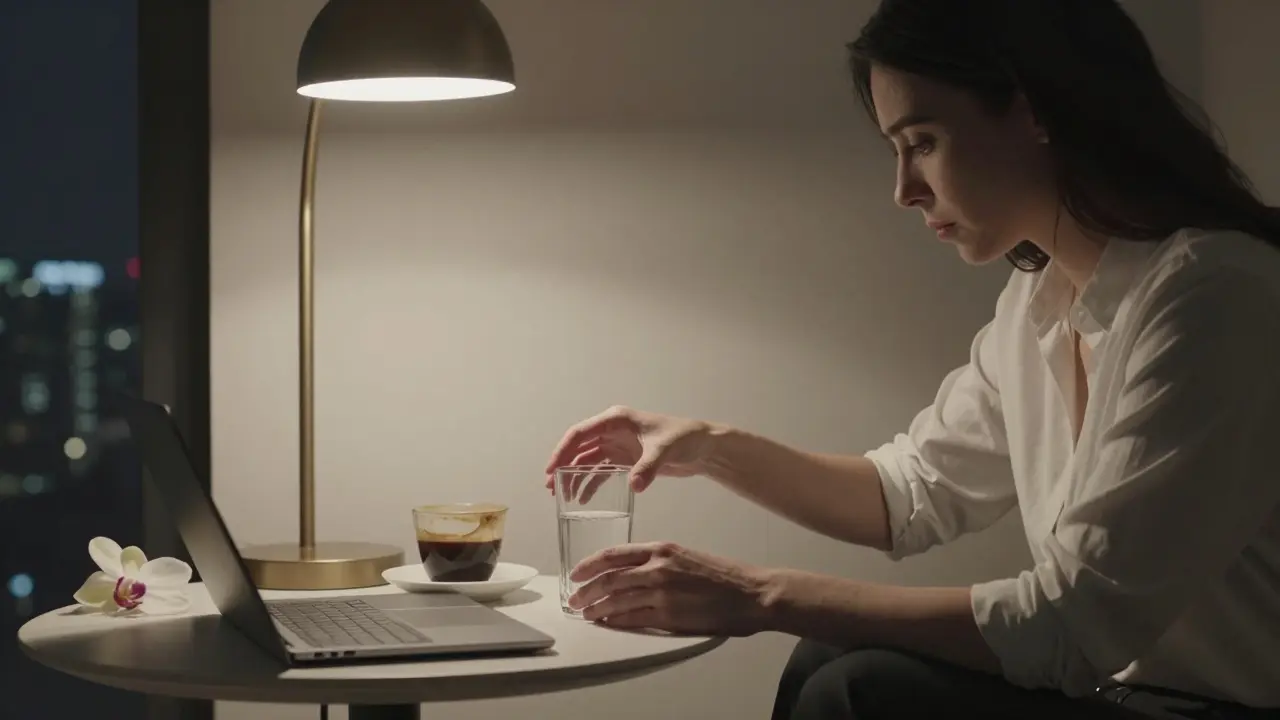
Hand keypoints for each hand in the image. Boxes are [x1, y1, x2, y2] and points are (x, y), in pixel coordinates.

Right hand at [544, 406, 718, 493]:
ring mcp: (618, 445)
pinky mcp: (625, 459)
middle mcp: (612, 431)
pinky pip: (601, 471)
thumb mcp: (664, 450)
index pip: (580, 433)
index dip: (562, 450)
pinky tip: (583, 499)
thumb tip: (635, 485)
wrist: (702, 446)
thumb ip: (648, 467)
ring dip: (574, 477)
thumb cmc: (684, 438)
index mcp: (616, 420)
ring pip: (587, 461)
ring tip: (563, 497)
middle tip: (551, 488)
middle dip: (563, 466)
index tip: (551, 469)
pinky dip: (591, 483)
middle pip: (579, 448)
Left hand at [564, 541, 773, 636]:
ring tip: (585, 613)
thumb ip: (661, 561)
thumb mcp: (687, 556)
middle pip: (610, 577)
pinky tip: (606, 623)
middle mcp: (658, 567)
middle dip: (587, 589)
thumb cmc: (724, 575)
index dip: (591, 564)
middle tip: (575, 598)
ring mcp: (662, 591)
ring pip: (616, 599)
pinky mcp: (669, 614)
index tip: (578, 573)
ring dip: (596, 607)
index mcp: (662, 549)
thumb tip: (636, 571)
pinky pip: (632, 618)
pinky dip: (615, 621)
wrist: (752, 592)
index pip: (615, 554)